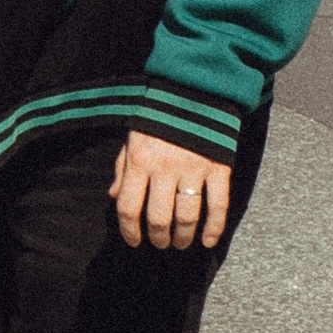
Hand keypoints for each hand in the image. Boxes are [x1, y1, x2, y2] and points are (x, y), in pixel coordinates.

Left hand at [109, 128, 230, 253]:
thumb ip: (122, 168)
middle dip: (158, 238)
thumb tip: (114, 197)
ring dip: (182, 237)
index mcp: (140, 161)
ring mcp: (193, 169)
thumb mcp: (133, 137)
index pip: (128, 207)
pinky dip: (213, 228)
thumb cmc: (159, 116)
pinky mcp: (218, 168)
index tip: (133, 240)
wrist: (195, 89)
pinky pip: (218, 206)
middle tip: (160, 243)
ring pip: (186, 217)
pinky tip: (207, 241)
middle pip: (158, 218)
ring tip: (180, 242)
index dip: (129, 231)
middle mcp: (165, 168)